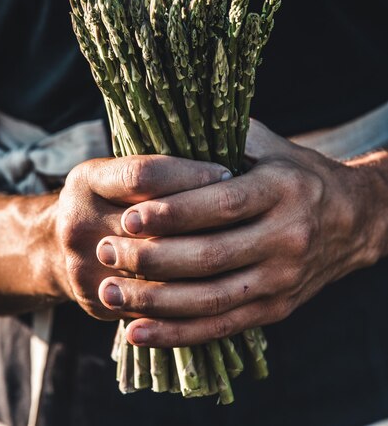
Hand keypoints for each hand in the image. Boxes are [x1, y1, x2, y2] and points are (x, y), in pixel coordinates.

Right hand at [54, 155, 230, 320]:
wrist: (57, 247)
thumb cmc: (107, 198)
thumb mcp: (118, 170)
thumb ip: (156, 164)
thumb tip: (219, 147)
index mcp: (88, 180)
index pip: (143, 176)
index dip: (189, 175)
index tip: (226, 173)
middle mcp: (79, 222)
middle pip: (152, 226)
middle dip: (203, 218)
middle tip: (244, 213)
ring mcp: (84, 266)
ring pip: (157, 269)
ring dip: (202, 258)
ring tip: (238, 244)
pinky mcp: (98, 302)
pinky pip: (153, 301)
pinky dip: (188, 290)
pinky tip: (221, 278)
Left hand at [95, 120, 383, 345]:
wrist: (353, 219)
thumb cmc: (297, 174)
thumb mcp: (270, 146)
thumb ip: (225, 137)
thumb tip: (168, 125)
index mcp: (283, 189)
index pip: (222, 204)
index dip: (174, 213)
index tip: (128, 216)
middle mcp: (288, 237)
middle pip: (211, 255)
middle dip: (152, 257)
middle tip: (106, 251)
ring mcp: (283, 279)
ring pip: (211, 298)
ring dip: (155, 300)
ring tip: (110, 293)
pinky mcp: (276, 309)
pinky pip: (222, 326)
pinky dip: (178, 334)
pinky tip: (138, 332)